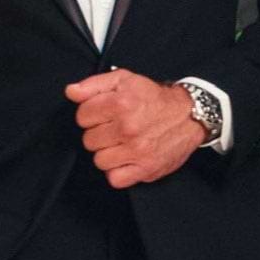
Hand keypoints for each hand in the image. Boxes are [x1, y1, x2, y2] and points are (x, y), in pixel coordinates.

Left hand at [64, 69, 206, 188]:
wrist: (189, 115)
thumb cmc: (154, 98)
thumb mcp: (124, 79)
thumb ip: (93, 84)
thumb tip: (71, 92)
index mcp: (121, 103)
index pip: (82, 117)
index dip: (91, 114)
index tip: (103, 113)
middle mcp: (128, 128)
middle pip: (89, 140)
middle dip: (99, 133)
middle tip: (114, 128)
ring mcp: (137, 151)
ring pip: (99, 160)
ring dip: (107, 153)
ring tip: (121, 143)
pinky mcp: (146, 169)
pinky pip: (115, 179)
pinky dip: (117, 171)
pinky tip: (125, 158)